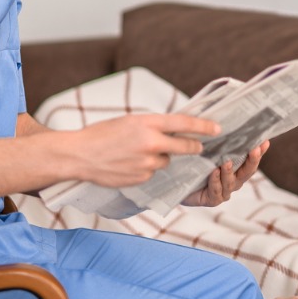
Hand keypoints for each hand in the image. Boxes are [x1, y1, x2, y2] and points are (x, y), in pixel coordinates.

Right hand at [68, 114, 218, 187]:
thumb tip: (173, 129)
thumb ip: (152, 125)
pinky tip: (129, 164)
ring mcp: (147, 163)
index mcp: (147, 122)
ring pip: (166, 160)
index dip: (203, 126)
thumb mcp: (129, 120)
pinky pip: (153, 173)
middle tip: (199, 146)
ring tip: (136, 153)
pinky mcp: (142, 178)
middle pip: (185, 146)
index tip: (217, 128)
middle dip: (194, 146)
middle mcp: (151, 142)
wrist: (79, 155)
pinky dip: (146, 169)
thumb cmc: (102, 134)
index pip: (183, 123)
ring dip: (160, 157)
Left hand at [181, 140, 269, 206]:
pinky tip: (213, 172)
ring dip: (229, 171)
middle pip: (247, 172)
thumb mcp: (207, 148)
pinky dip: (215, 181)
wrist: (176, 183)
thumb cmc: (194, 163)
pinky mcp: (213, 199)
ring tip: (227, 161)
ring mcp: (224, 191)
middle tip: (254, 149)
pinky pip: (217, 191)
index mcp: (236, 167)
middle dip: (252, 160)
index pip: (251, 159)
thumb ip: (217, 139)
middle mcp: (233, 180)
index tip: (264, 141)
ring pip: (231, 182)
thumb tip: (223, 118)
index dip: (260, 151)